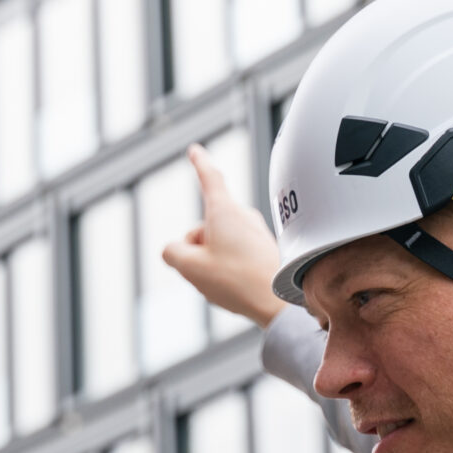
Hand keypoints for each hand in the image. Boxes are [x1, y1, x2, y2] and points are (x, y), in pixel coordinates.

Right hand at [161, 144, 284, 326]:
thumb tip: (175, 250)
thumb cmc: (236, 281)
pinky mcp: (264, 249)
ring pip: (218, 242)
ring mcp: (255, 232)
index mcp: (223, 212)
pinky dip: (228, 268)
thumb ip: (172, 252)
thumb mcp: (190, 268)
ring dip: (212, 261)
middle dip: (196, 248)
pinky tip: (238, 287)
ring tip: (226, 283)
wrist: (280, 302)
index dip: (200, 163)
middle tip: (205, 273)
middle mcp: (242, 216)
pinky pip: (234, 253)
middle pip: (204, 226)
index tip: (195, 150)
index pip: (210, 178)